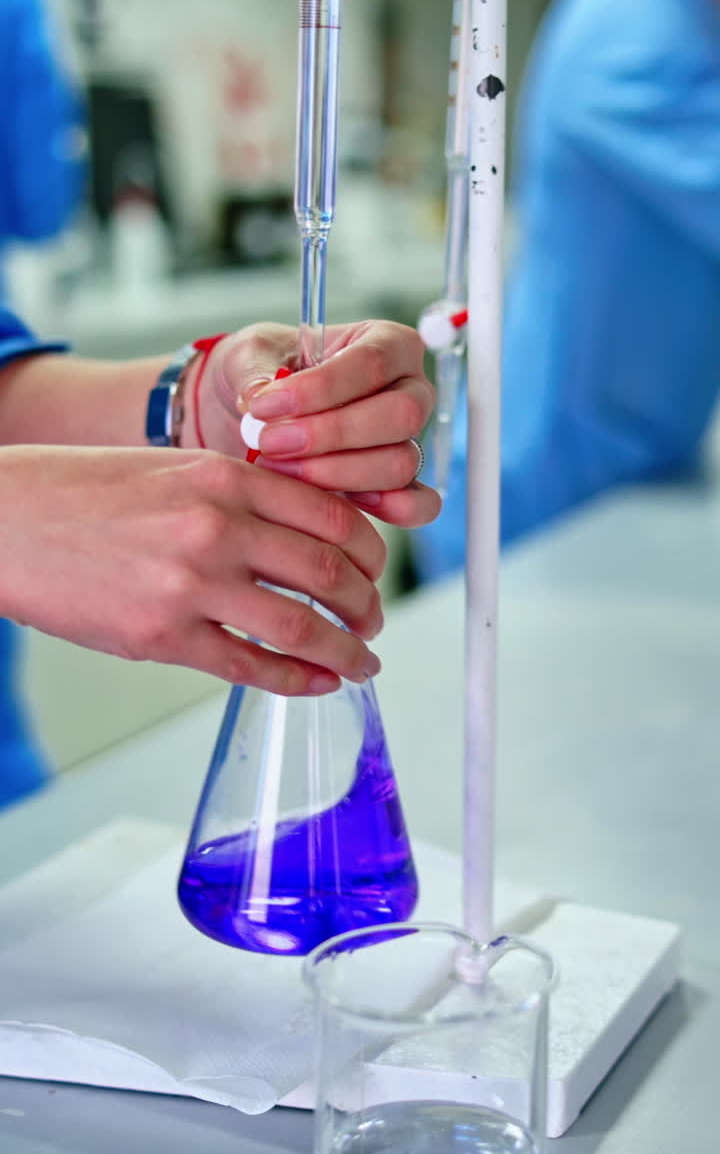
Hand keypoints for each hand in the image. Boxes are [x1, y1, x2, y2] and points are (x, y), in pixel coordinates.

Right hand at [0, 446, 386, 695]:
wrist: (6, 520)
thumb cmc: (84, 494)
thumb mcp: (175, 469)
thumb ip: (243, 496)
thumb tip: (306, 536)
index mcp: (227, 477)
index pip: (335, 517)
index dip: (372, 555)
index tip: (376, 574)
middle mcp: (217, 526)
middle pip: (332, 574)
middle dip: (367, 608)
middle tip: (373, 624)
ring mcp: (191, 584)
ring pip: (302, 627)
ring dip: (345, 653)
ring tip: (358, 663)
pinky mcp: (162, 636)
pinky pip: (252, 666)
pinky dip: (296, 680)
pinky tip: (314, 684)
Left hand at [191, 321, 440, 528]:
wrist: (257, 415)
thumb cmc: (264, 371)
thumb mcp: (248, 356)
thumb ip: (255, 373)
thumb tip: (260, 399)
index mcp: (387, 343)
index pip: (371, 363)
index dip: (320, 388)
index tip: (266, 406)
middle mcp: (410, 390)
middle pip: (400, 416)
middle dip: (332, 435)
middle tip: (272, 443)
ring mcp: (410, 439)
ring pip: (398, 463)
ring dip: (337, 474)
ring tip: (281, 469)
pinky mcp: (401, 484)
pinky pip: (420, 504)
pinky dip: (390, 511)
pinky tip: (339, 507)